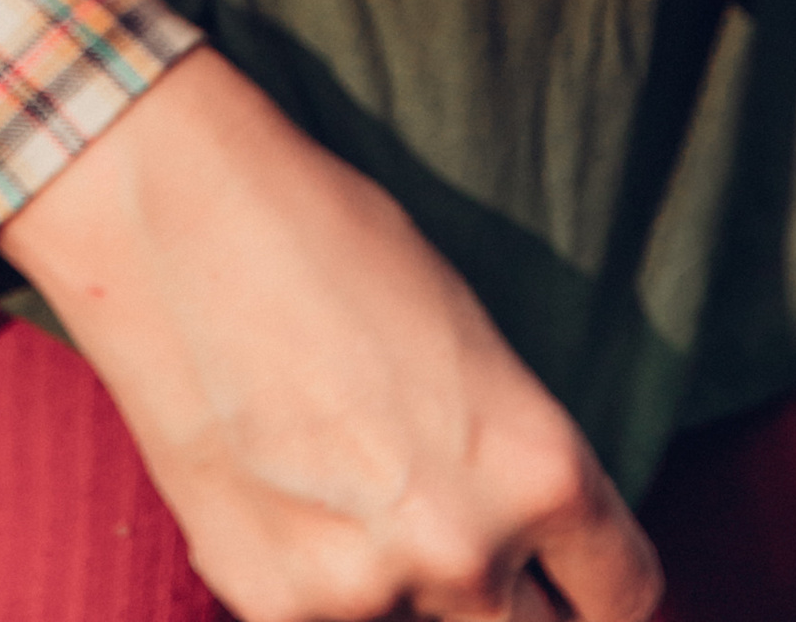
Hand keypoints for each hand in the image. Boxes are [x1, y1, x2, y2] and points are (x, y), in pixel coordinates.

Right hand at [1, 46, 660, 621]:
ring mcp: (363, 592)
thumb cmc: (327, 238)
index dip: (601, 588)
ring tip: (349, 485)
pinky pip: (325, 621)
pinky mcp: (269, 603)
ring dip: (402, 587)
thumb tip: (525, 534)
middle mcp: (467, 549)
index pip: (624, 595)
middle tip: (459, 537)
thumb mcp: (466, 338)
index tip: (577, 581)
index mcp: (540, 467)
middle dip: (509, 598)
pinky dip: (317, 579)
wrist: (172, 215)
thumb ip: (505, 454)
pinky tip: (284, 491)